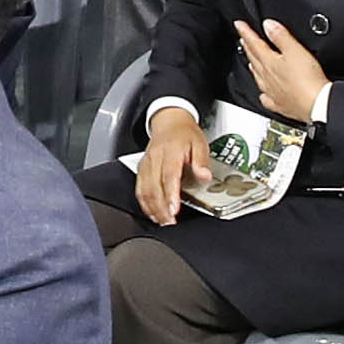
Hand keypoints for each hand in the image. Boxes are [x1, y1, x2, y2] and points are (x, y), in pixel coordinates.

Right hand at [135, 105, 202, 224]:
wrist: (170, 122)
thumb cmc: (185, 134)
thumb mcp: (200, 143)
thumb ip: (201, 161)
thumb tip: (205, 176)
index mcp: (171, 152)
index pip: (169, 176)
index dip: (170, 194)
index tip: (173, 209)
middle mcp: (156, 159)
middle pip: (154, 187)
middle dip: (161, 207)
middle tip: (170, 221)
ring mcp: (146, 164)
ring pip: (144, 190)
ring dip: (152, 208)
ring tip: (162, 221)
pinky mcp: (141, 169)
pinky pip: (139, 189)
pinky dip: (144, 203)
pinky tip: (152, 213)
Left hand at [238, 18, 333, 125]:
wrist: (316, 104)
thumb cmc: (307, 79)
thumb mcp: (295, 50)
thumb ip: (280, 36)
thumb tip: (268, 25)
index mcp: (269, 62)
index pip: (254, 44)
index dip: (245, 32)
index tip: (238, 24)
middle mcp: (267, 78)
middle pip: (254, 59)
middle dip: (248, 47)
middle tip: (243, 39)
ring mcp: (272, 92)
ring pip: (258, 77)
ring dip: (254, 66)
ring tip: (251, 61)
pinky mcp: (280, 104)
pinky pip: (267, 98)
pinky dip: (263, 93)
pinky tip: (264, 93)